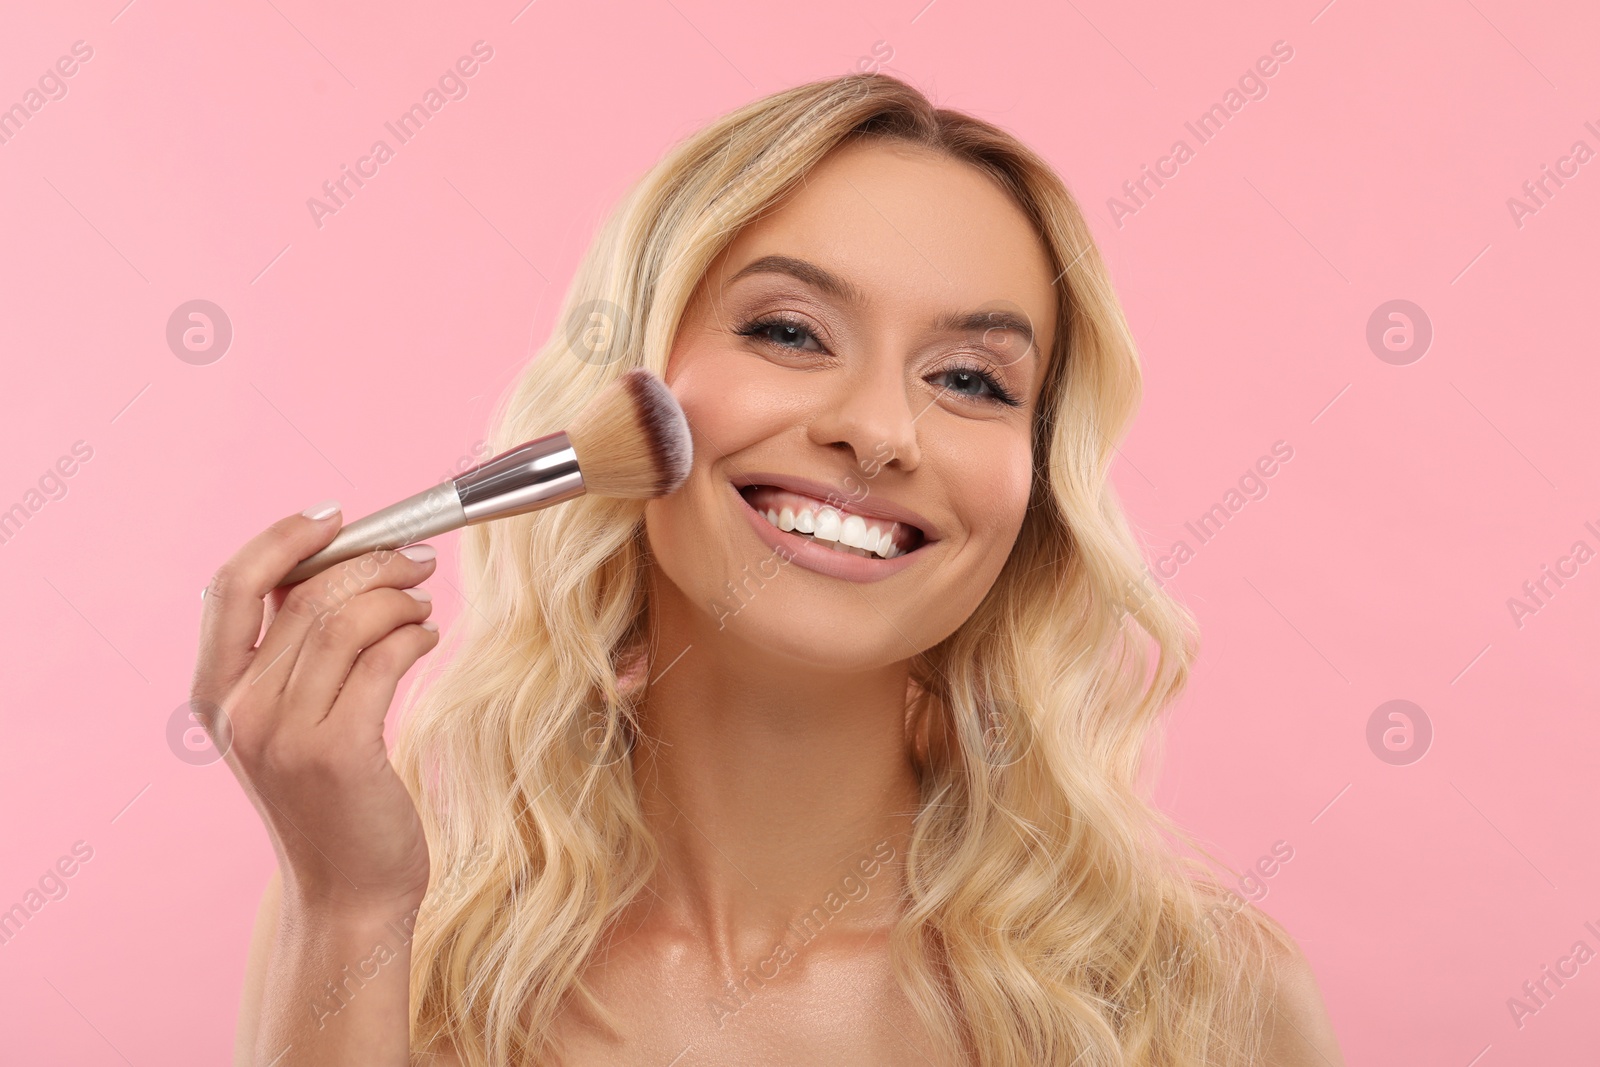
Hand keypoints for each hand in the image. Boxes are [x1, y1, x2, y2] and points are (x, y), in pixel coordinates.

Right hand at [192, 500, 439, 916]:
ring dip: (399, 598)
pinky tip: (427, 639)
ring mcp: (285, 732)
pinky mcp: (338, 752)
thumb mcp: (290, 724)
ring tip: (422, 607)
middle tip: (416, 560)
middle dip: (371, 562)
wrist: (348, 895)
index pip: (232, 585)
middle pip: (307, 593)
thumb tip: (344, 566)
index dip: (283, 538)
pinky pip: (383, 658)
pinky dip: (414, 635)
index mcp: (216, 695)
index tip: (336, 517)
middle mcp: (241, 710)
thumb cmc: (331, 802)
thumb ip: (296, 657)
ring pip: (348, 619)